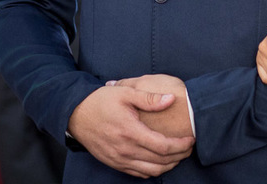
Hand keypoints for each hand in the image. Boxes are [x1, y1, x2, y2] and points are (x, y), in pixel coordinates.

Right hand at [67, 84, 194, 177]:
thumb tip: (171, 99)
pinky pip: (139, 173)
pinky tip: (160, 161)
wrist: (76, 115)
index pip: (163, 146)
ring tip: (178, 154)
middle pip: (160, 161)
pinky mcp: (114, 163)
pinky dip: (153, 170)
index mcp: (130, 132)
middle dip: (179, 156)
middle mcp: (125, 150)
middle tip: (190, 147)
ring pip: (151, 171)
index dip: (180, 145)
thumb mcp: (125, 93)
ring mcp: (119, 159)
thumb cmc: (100, 101)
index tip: (191, 139)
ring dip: (168, 165)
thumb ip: (149, 98)